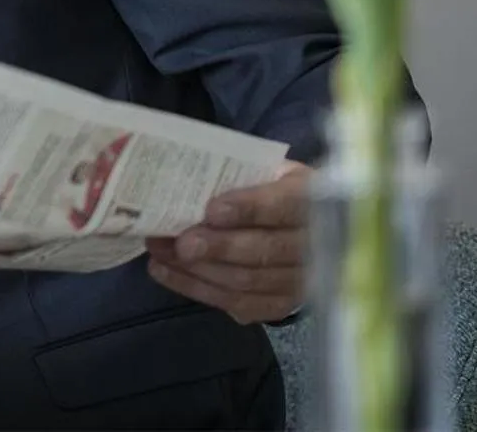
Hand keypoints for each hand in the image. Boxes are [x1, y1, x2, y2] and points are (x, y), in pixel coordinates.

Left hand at [145, 161, 308, 324]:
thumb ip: (240, 175)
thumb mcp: (270, 170)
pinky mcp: (280, 306)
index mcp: (315, 200)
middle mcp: (316, 247)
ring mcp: (300, 281)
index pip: (285, 206)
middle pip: (266, 251)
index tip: (212, 210)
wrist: (309, 230)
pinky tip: (165, 272)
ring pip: (247, 281)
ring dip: (198, 269)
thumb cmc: (275, 190)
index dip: (250, 209)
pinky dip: (196, 288)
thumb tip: (190, 176)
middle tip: (182, 243)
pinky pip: (237, 303)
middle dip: (219, 247)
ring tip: (160, 252)